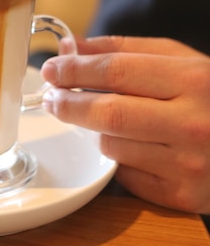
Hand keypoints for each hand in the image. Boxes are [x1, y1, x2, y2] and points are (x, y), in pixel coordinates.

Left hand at [41, 35, 209, 213]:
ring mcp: (188, 165)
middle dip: (69, 103)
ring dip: (93, 130)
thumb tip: (71, 47)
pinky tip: (127, 143)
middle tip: (51, 96)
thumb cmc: (209, 93)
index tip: (52, 68)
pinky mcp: (182, 197)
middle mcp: (192, 124)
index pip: (116, 71)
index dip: (75, 69)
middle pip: (109, 113)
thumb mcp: (177, 59)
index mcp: (192, 80)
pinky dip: (116, 157)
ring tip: (96, 116)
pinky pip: (125, 175)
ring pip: (111, 146)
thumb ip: (123, 49)